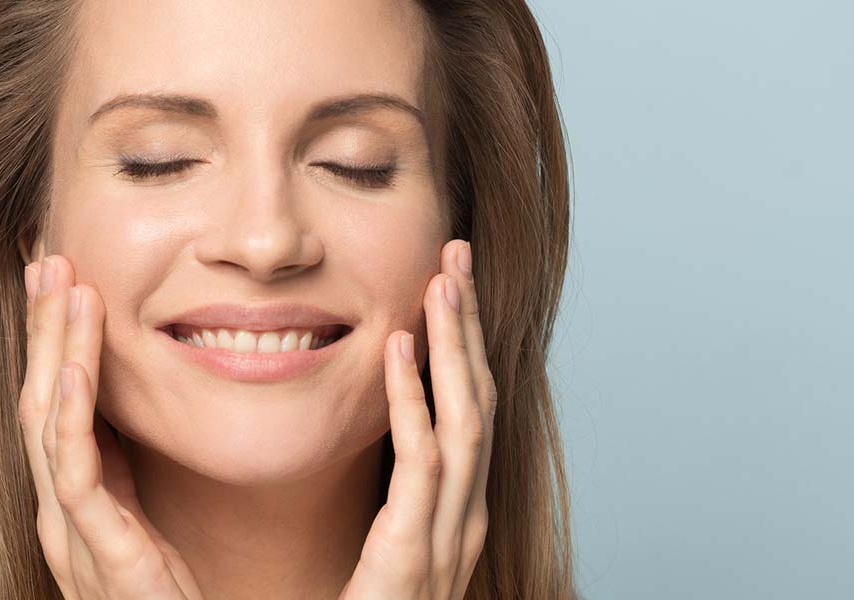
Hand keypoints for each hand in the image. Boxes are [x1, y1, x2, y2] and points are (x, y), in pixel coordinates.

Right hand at [19, 255, 203, 599]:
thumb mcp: (151, 520)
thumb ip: (137, 471)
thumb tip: (141, 412)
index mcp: (80, 499)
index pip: (57, 401)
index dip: (57, 337)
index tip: (64, 275)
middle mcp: (63, 511)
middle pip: (41, 398)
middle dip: (43, 326)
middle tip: (49, 256)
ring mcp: (72, 533)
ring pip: (48, 421)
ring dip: (55, 348)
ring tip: (63, 284)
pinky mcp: (97, 553)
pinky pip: (74, 472)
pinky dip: (71, 414)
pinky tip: (79, 364)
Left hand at [338, 239, 495, 599]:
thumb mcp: (385, 550)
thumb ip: (387, 500)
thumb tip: (379, 442)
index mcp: (450, 513)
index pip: (463, 412)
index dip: (459, 346)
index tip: (443, 284)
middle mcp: (460, 518)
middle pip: (475, 400)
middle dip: (467, 326)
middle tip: (455, 253)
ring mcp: (448, 536)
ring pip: (463, 419)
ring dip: (453, 345)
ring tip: (442, 278)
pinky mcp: (416, 553)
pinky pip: (423, 464)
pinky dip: (415, 400)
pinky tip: (399, 349)